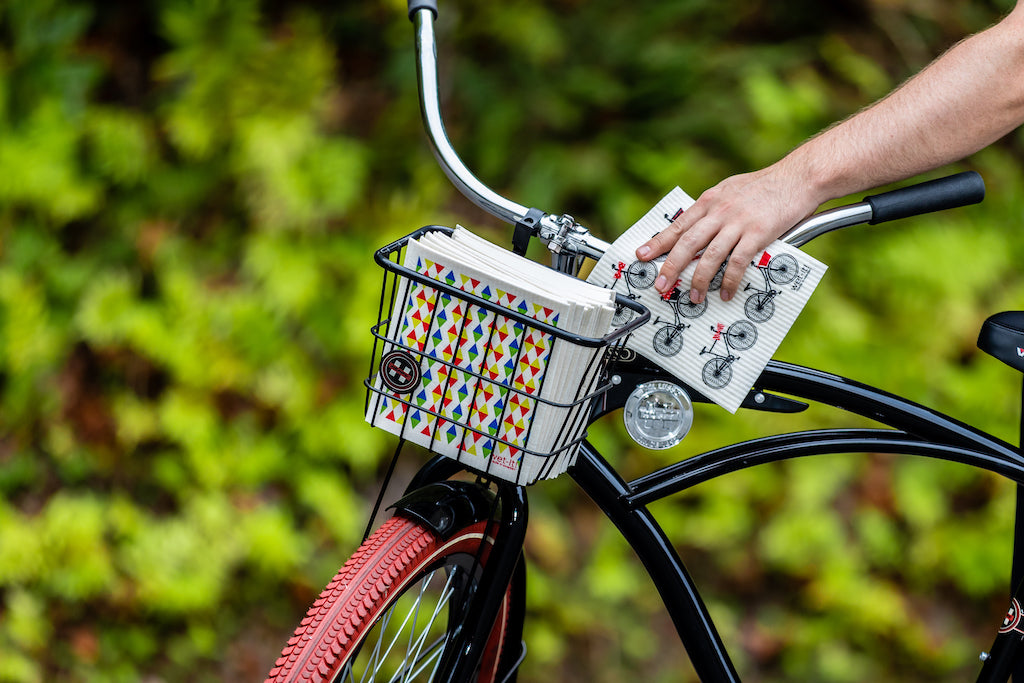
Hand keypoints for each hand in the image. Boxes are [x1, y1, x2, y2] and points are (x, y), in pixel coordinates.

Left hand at [635, 164, 820, 302]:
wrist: (799, 177)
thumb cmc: (767, 185)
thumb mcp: (731, 189)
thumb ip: (714, 207)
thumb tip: (698, 224)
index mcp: (710, 200)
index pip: (678, 225)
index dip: (658, 242)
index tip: (641, 255)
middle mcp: (719, 211)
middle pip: (687, 243)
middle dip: (670, 266)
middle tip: (660, 285)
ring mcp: (737, 223)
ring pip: (709, 256)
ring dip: (698, 280)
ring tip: (692, 297)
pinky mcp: (757, 234)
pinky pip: (737, 262)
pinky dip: (729, 280)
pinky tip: (724, 292)